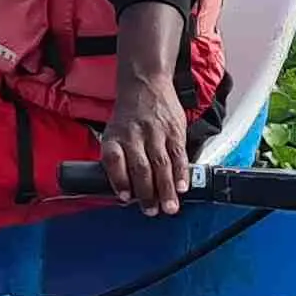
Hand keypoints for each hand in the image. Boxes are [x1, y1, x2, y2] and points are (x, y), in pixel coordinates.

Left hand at [99, 74, 189, 215]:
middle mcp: (133, 135)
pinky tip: (182, 188)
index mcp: (114, 137)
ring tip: (169, 207)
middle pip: (140, 168)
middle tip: (151, 211)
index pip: (113, 160)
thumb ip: (119, 158)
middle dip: (147, 193)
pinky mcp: (174, 131)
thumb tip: (125, 191)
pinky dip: (181, 174)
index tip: (125, 197)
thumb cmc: (128, 116)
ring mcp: (155, 132)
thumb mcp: (114, 132)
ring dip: (166, 189)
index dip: (119, 180)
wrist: (145, 83)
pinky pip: (178, 155)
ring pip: (161, 165)